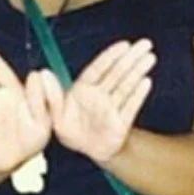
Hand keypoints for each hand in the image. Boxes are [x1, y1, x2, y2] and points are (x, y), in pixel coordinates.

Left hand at [44, 39, 154, 162]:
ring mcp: (113, 107)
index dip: (111, 56)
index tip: (124, 45)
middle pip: (117, 73)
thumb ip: (52, 96)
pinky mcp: (122, 122)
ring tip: (150, 57)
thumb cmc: (71, 130)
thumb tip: (43, 72)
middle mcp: (100, 95)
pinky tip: (147, 81)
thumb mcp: (56, 116)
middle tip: (146, 43)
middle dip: (131, 58)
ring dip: (138, 71)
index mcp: (84, 89)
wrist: (89, 150)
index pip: (98, 69)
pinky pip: (131, 107)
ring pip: (126, 86)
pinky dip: (138, 95)